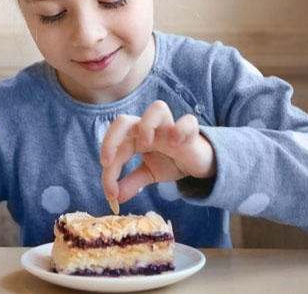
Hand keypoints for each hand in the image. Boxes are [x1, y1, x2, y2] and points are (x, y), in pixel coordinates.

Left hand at [100, 100, 215, 204]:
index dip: (109, 171)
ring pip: (157, 108)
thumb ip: (131, 183)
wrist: (198, 162)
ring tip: (146, 145)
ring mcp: (170, 127)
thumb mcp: (148, 173)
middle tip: (109, 162)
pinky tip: (177, 144)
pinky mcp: (191, 132)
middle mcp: (151, 128)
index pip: (116, 147)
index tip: (110, 193)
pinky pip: (189, 121)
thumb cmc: (171, 161)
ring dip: (146, 125)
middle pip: (124, 120)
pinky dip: (181, 130)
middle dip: (111, 139)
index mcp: (137, 137)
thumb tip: (115, 200)